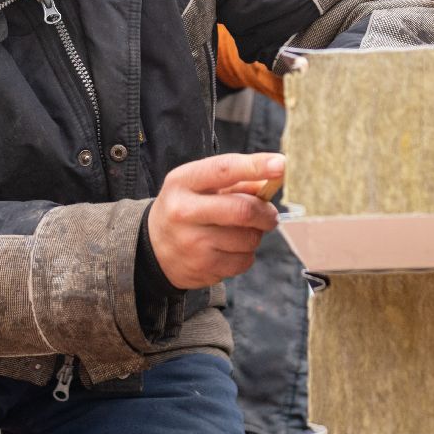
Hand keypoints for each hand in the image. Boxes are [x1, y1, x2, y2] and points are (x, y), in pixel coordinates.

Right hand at [147, 153, 284, 289]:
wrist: (153, 248)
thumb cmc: (185, 208)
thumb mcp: (199, 185)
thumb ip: (236, 180)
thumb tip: (274, 178)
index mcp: (183, 182)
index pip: (224, 169)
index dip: (256, 166)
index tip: (280, 165)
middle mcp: (184, 211)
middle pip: (243, 210)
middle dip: (266, 213)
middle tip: (270, 215)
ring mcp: (192, 243)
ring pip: (248, 238)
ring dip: (255, 235)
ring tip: (241, 232)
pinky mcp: (202, 268)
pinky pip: (244, 261)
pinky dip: (246, 254)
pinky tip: (231, 249)